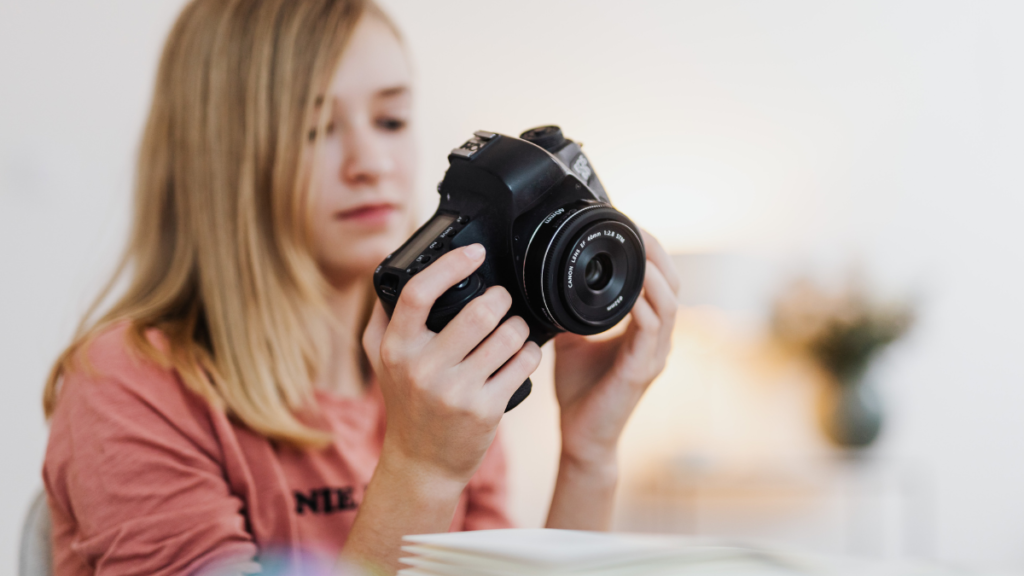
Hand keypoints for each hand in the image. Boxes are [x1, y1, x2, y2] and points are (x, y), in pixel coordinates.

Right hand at [362, 244, 541, 485]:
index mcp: (395, 348)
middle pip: (478, 311)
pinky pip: (522, 363)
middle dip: (500, 298)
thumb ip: (383, 316)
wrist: (421, 464)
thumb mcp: (382, 361)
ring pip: (507, 335)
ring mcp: (455, 391)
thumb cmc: (407, 404)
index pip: (418, 293)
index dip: (451, 265)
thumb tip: (393, 268)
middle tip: (502, 301)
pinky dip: (529, 352)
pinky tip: (522, 353)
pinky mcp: (485, 410)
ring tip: (514, 328)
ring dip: (518, 325)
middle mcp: (422, 368)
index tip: (475, 252)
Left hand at [553, 230, 680, 466]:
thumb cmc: (581, 391)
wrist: (581, 436)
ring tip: (638, 249)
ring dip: (654, 273)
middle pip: (673, 285)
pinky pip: (650, 330)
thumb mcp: (573, 339)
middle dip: (657, 253)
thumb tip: (551, 282)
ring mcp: (654, 355)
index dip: (651, 253)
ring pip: (668, 304)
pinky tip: (631, 292)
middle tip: (637, 229)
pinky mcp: (642, 371)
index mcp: (645, 330)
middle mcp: (657, 340)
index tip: (631, 228)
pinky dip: (643, 306)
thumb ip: (572, 311)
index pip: (660, 282)